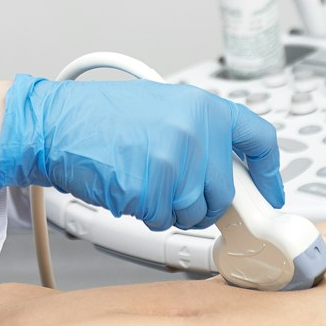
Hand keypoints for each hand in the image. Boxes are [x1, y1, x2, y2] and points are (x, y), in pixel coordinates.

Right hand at [0, 75, 284, 229]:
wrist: (56, 123)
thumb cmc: (100, 116)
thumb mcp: (163, 105)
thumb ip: (199, 131)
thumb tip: (224, 166)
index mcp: (204, 107)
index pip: (259, 140)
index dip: (269, 173)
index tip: (270, 193)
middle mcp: (197, 132)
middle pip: (224, 192)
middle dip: (203, 203)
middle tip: (176, 192)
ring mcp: (175, 162)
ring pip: (193, 212)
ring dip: (169, 210)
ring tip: (142, 181)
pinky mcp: (151, 189)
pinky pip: (160, 219)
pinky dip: (143, 214)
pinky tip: (126, 188)